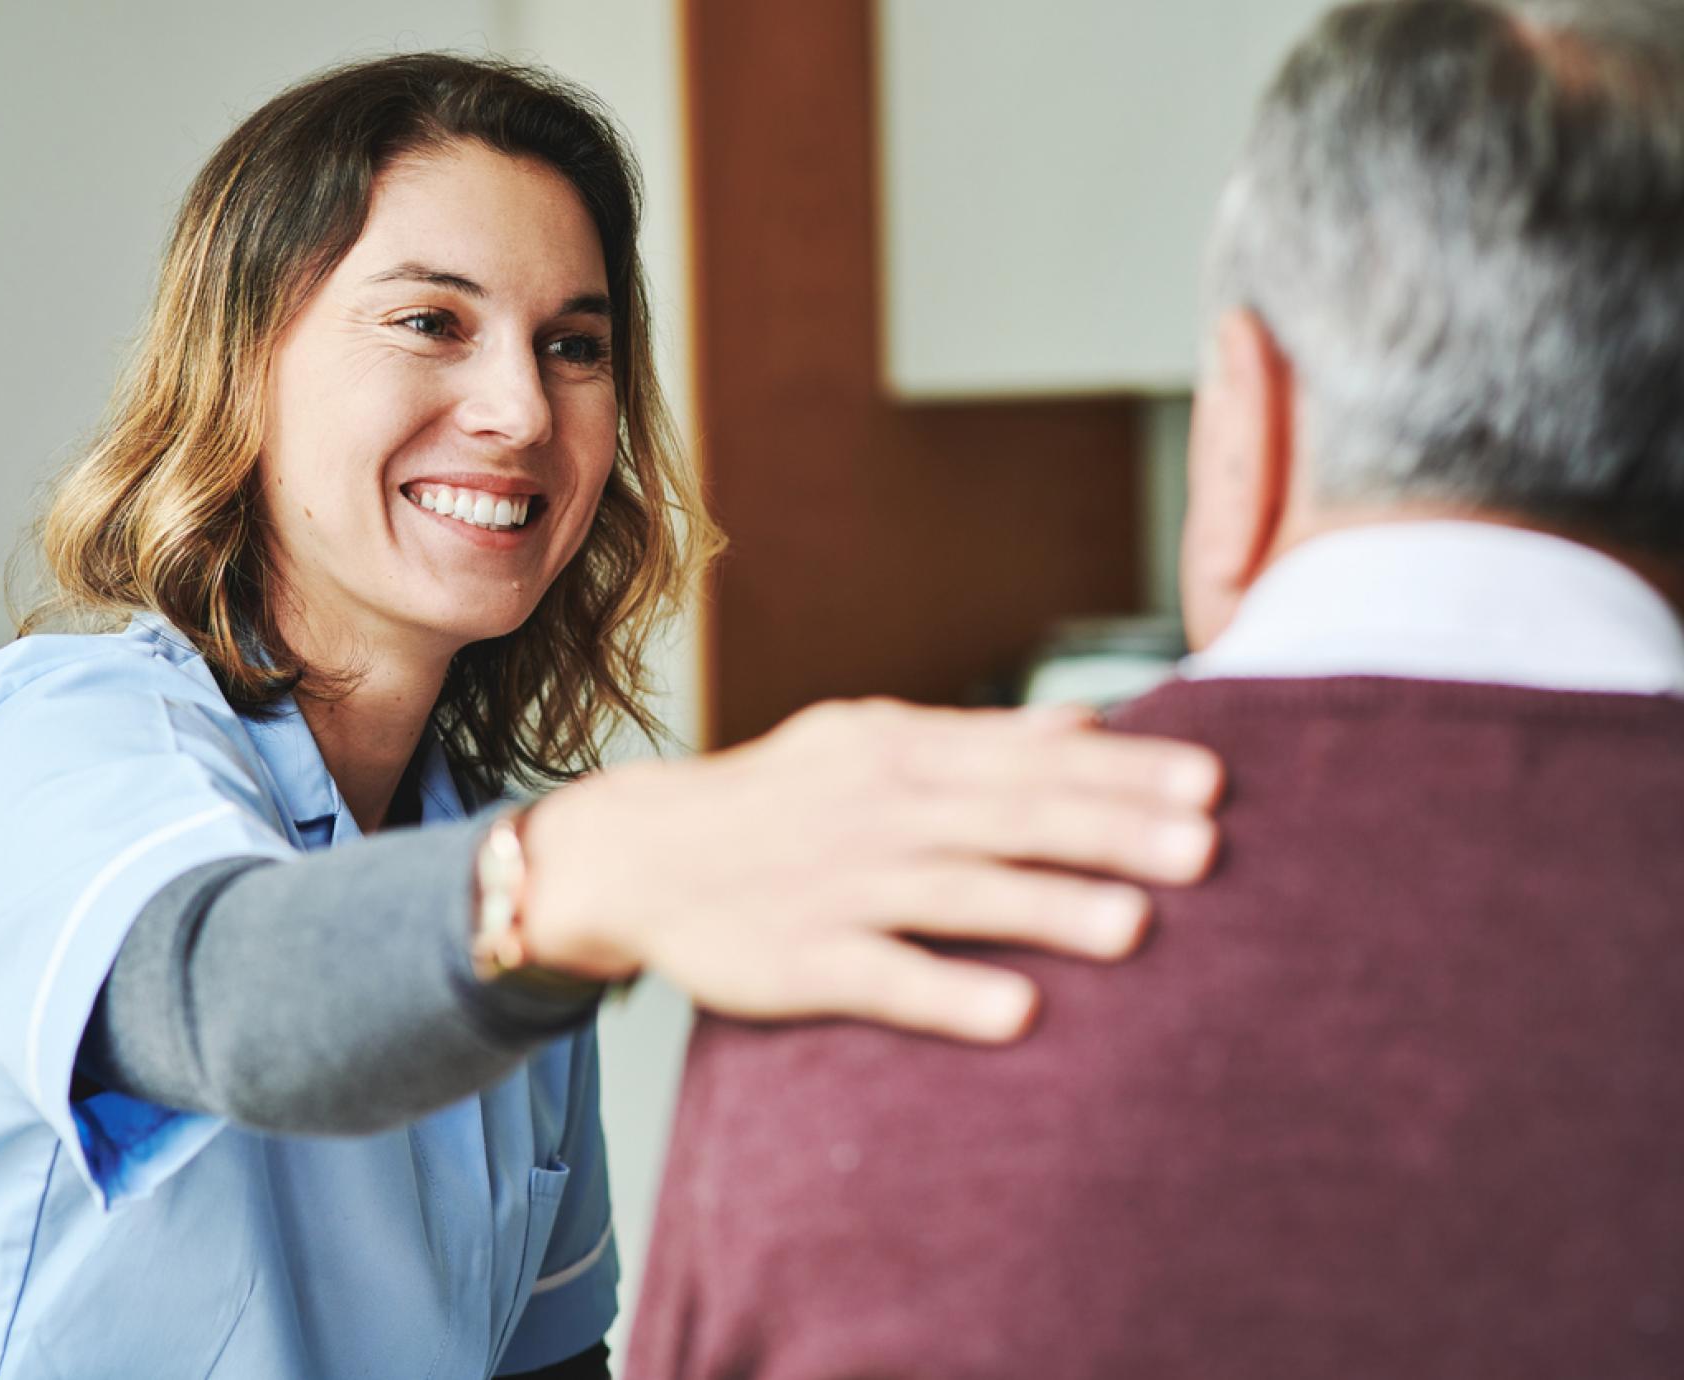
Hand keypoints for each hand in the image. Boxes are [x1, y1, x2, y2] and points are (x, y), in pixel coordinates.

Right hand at [519, 698, 1221, 1042]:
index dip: (1122, 771)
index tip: (1211, 783)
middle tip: (1206, 849)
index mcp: (899, 750)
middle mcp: (876, 810)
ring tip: (1137, 926)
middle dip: (1108, 830)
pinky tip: (1018, 1012)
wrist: (640, 852)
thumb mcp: (869, 741)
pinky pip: (881, 975)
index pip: (1027, 757)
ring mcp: (837, 885)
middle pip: (1007, 817)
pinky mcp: (799, 959)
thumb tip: (1093, 722)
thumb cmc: (778, 797)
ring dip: (1045, 907)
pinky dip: (947, 991)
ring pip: (955, 892)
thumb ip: (982, 737)